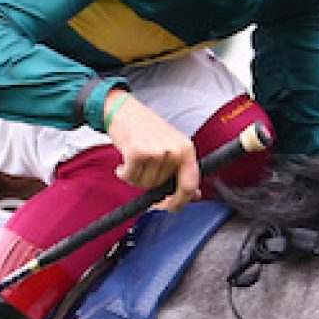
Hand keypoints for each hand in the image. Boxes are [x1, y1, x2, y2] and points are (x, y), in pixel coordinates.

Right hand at [103, 91, 199, 208]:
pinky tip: (123, 163)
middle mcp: (174, 150)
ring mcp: (157, 151)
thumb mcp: (171, 146)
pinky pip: (130, 177)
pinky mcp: (138, 152)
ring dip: (134, 177)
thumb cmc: (147, 129)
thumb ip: (182, 171)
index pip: (190, 184)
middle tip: (142, 166)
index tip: (173, 208)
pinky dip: (123, 173)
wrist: (124, 110)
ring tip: (134, 161)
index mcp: (186, 149)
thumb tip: (194, 195)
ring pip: (144, 183)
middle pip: (160, 186)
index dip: (181, 201)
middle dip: (148, 182)